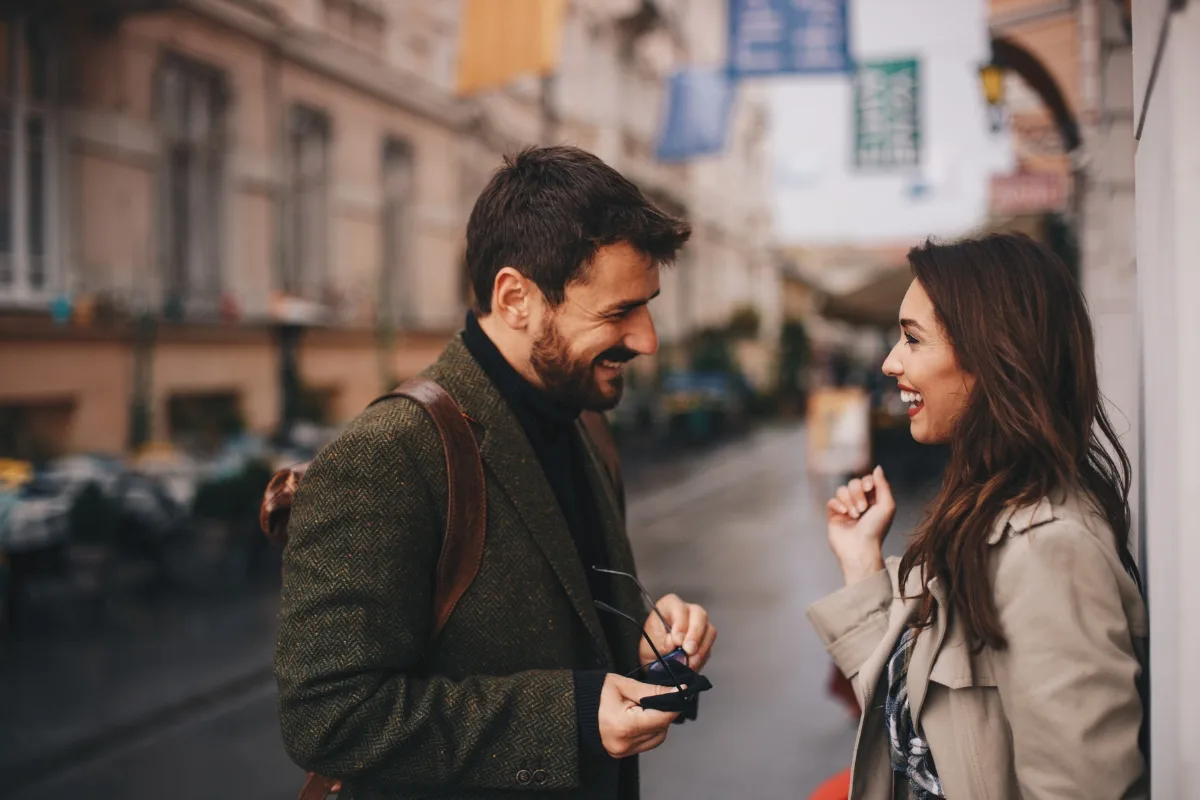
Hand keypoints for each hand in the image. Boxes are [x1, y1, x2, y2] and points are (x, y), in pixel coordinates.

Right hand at [597, 673, 682, 757]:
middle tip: (655, 696)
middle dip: (664, 712)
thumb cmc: (594, 693)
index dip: (674, 704)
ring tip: (643, 707)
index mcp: (624, 725)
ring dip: (657, 723)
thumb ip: (652, 690)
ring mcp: (622, 751)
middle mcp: (623, 743)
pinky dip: (648, 730)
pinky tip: (638, 718)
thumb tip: (676, 691)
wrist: (573, 706)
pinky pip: (646, 743)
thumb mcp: (623, 685)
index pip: (662, 718)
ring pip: (657, 738)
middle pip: (661, 729)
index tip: (680, 692)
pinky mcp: (621, 753)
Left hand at [642, 594, 715, 671]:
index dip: (680, 625)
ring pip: (709, 630)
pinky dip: (702, 656)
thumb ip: (662, 643)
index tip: (677, 641)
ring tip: (689, 662)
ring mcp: (699, 625)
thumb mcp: (649, 645)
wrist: (655, 660)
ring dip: (701, 648)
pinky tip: (692, 664)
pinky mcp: (705, 640)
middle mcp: (688, 611)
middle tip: (688, 651)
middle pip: (700, 615)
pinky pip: (709, 646)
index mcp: (670, 605)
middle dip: (695, 635)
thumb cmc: (651, 646)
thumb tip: (673, 644)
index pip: (679, 609)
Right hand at [827, 466, 895, 584]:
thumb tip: (877, 467)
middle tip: (863, 509)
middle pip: (853, 483)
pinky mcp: (834, 515)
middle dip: (858, 493)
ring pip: (842, 490)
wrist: (860, 549)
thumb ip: (883, 485)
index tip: (869, 488)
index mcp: (874, 500)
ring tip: (855, 515)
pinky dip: (837, 505)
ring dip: (849, 500)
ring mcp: (846, 509)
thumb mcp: (887, 505)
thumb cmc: (876, 530)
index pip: (867, 480)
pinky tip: (844, 514)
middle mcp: (860, 503)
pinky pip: (831, 501)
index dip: (867, 481)